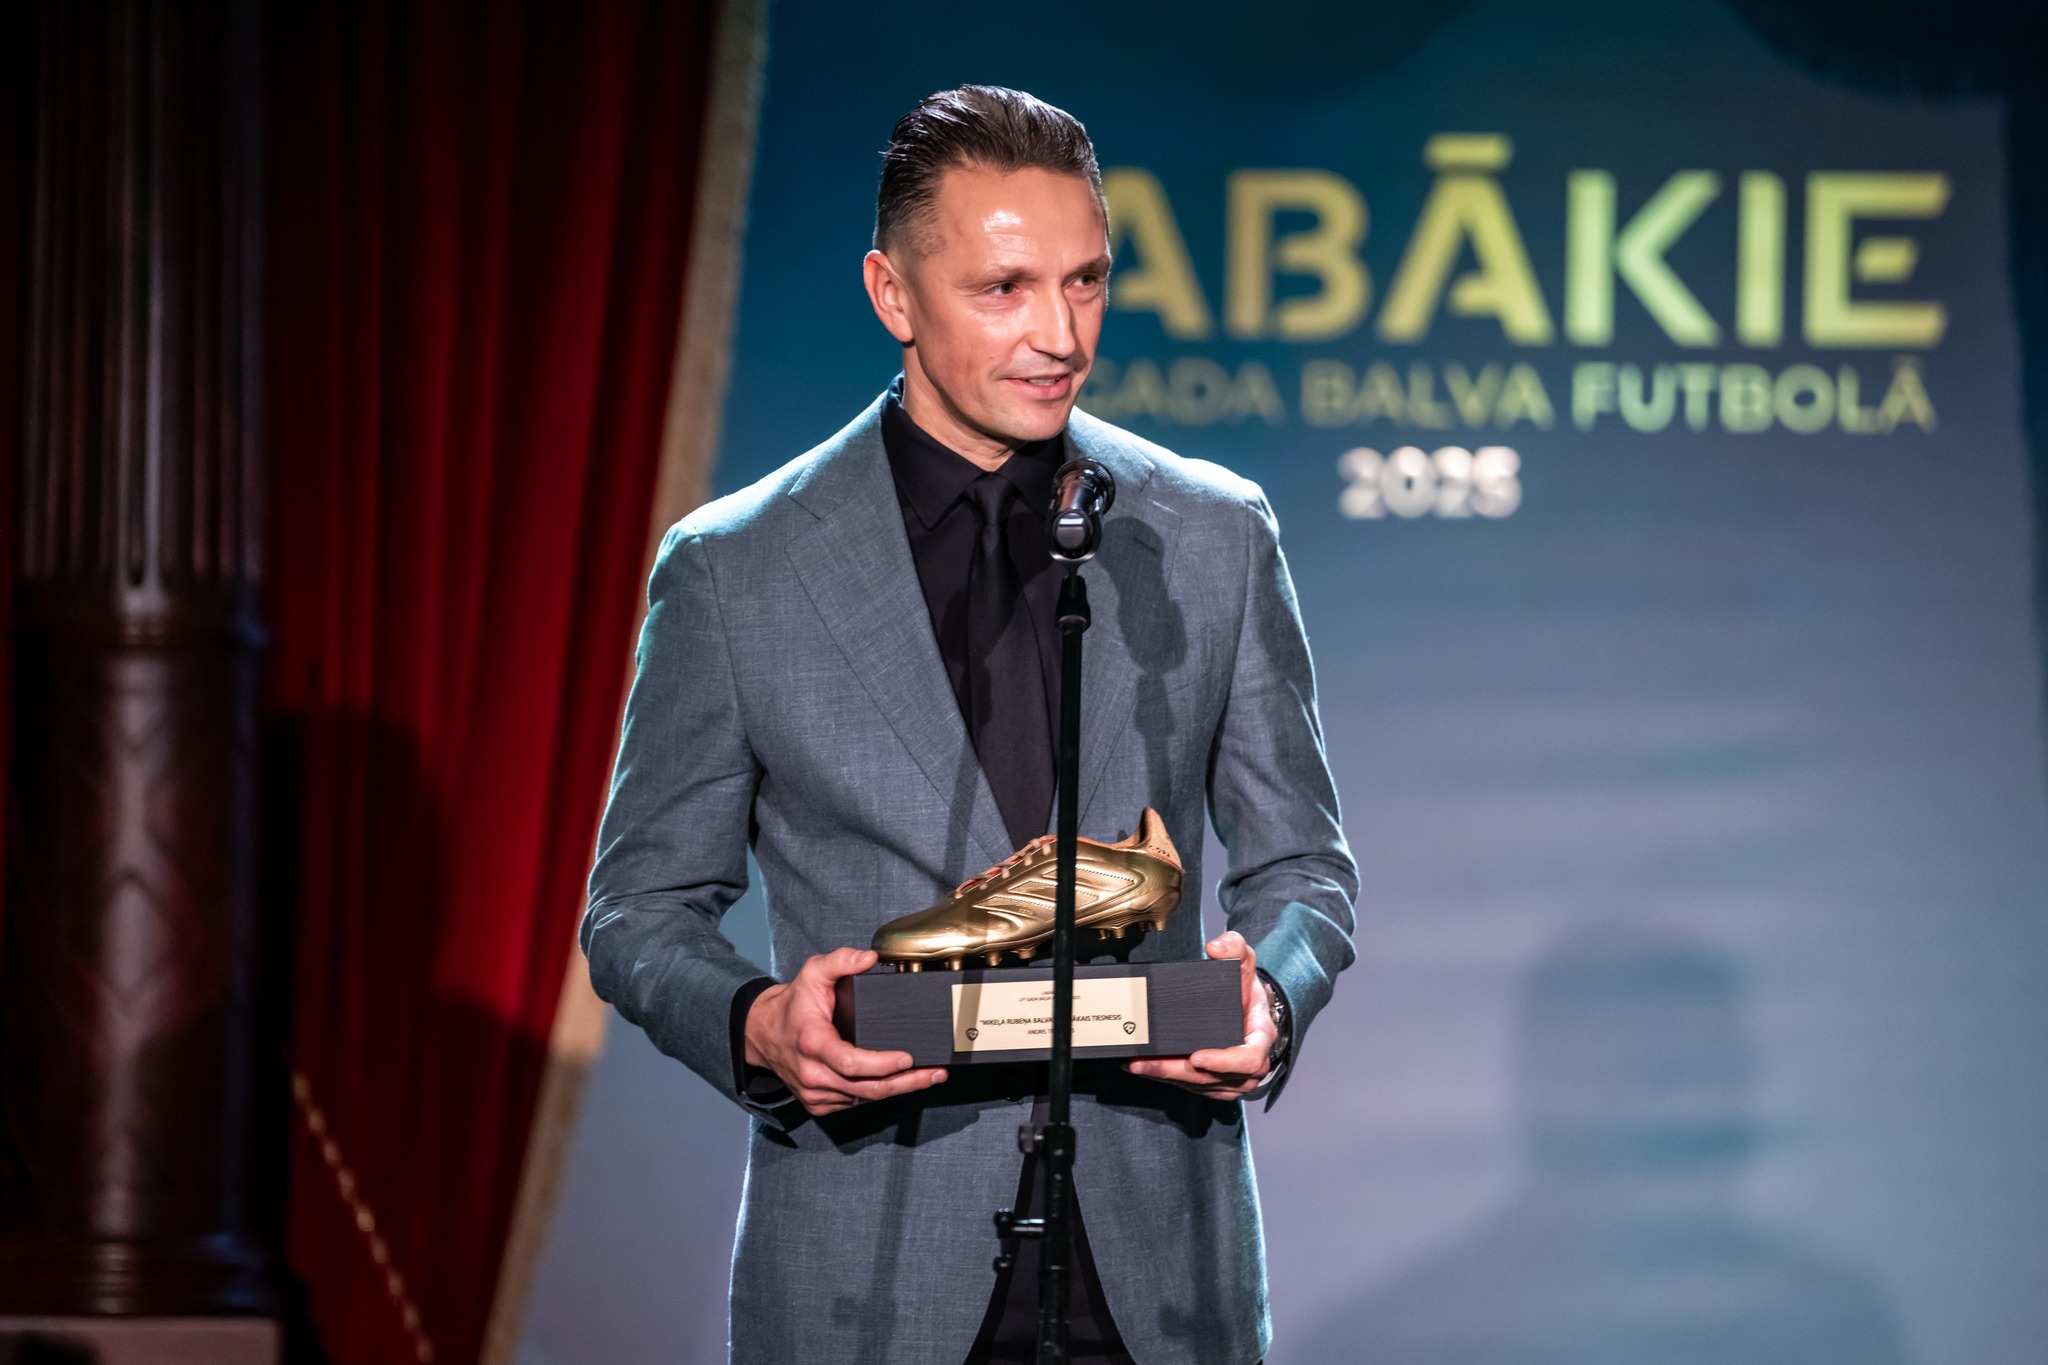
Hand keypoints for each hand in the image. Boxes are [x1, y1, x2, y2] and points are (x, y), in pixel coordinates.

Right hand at [744, 947, 947, 1114]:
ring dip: (898, 1090)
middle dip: (906, 1082)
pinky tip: (898, 1083)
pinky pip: (854, 1102)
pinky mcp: (818, 1105)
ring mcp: (815, 1094)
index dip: (882, 1065)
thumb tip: (870, 959)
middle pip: (867, 1088)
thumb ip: (840, 961)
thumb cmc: (792, 1005)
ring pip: (864, 1098)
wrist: (762, 1033)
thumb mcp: (812, 973)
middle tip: (935, 1074)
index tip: (908, 1059)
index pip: (851, 1064)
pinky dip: (877, 1093)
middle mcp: (813, 1074)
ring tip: (927, 1077)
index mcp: (813, 1044)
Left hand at [1124, 930, 1278, 1099]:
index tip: (1197, 1057)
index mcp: (1260, 1037)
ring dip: (1166, 1077)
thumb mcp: (1245, 960)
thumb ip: (1234, 946)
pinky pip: (1191, 1085)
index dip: (1224, 1062)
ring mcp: (1231, 1077)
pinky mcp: (1213, 1083)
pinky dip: (1166, 1078)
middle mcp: (1249, 1065)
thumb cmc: (1245, 989)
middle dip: (1178, 1071)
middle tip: (1147, 1063)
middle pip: (1215, 1078)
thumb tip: (1215, 948)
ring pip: (1199, 1085)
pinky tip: (1143, 1067)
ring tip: (1137, 1064)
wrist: (1246, 1007)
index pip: (1249, 1058)